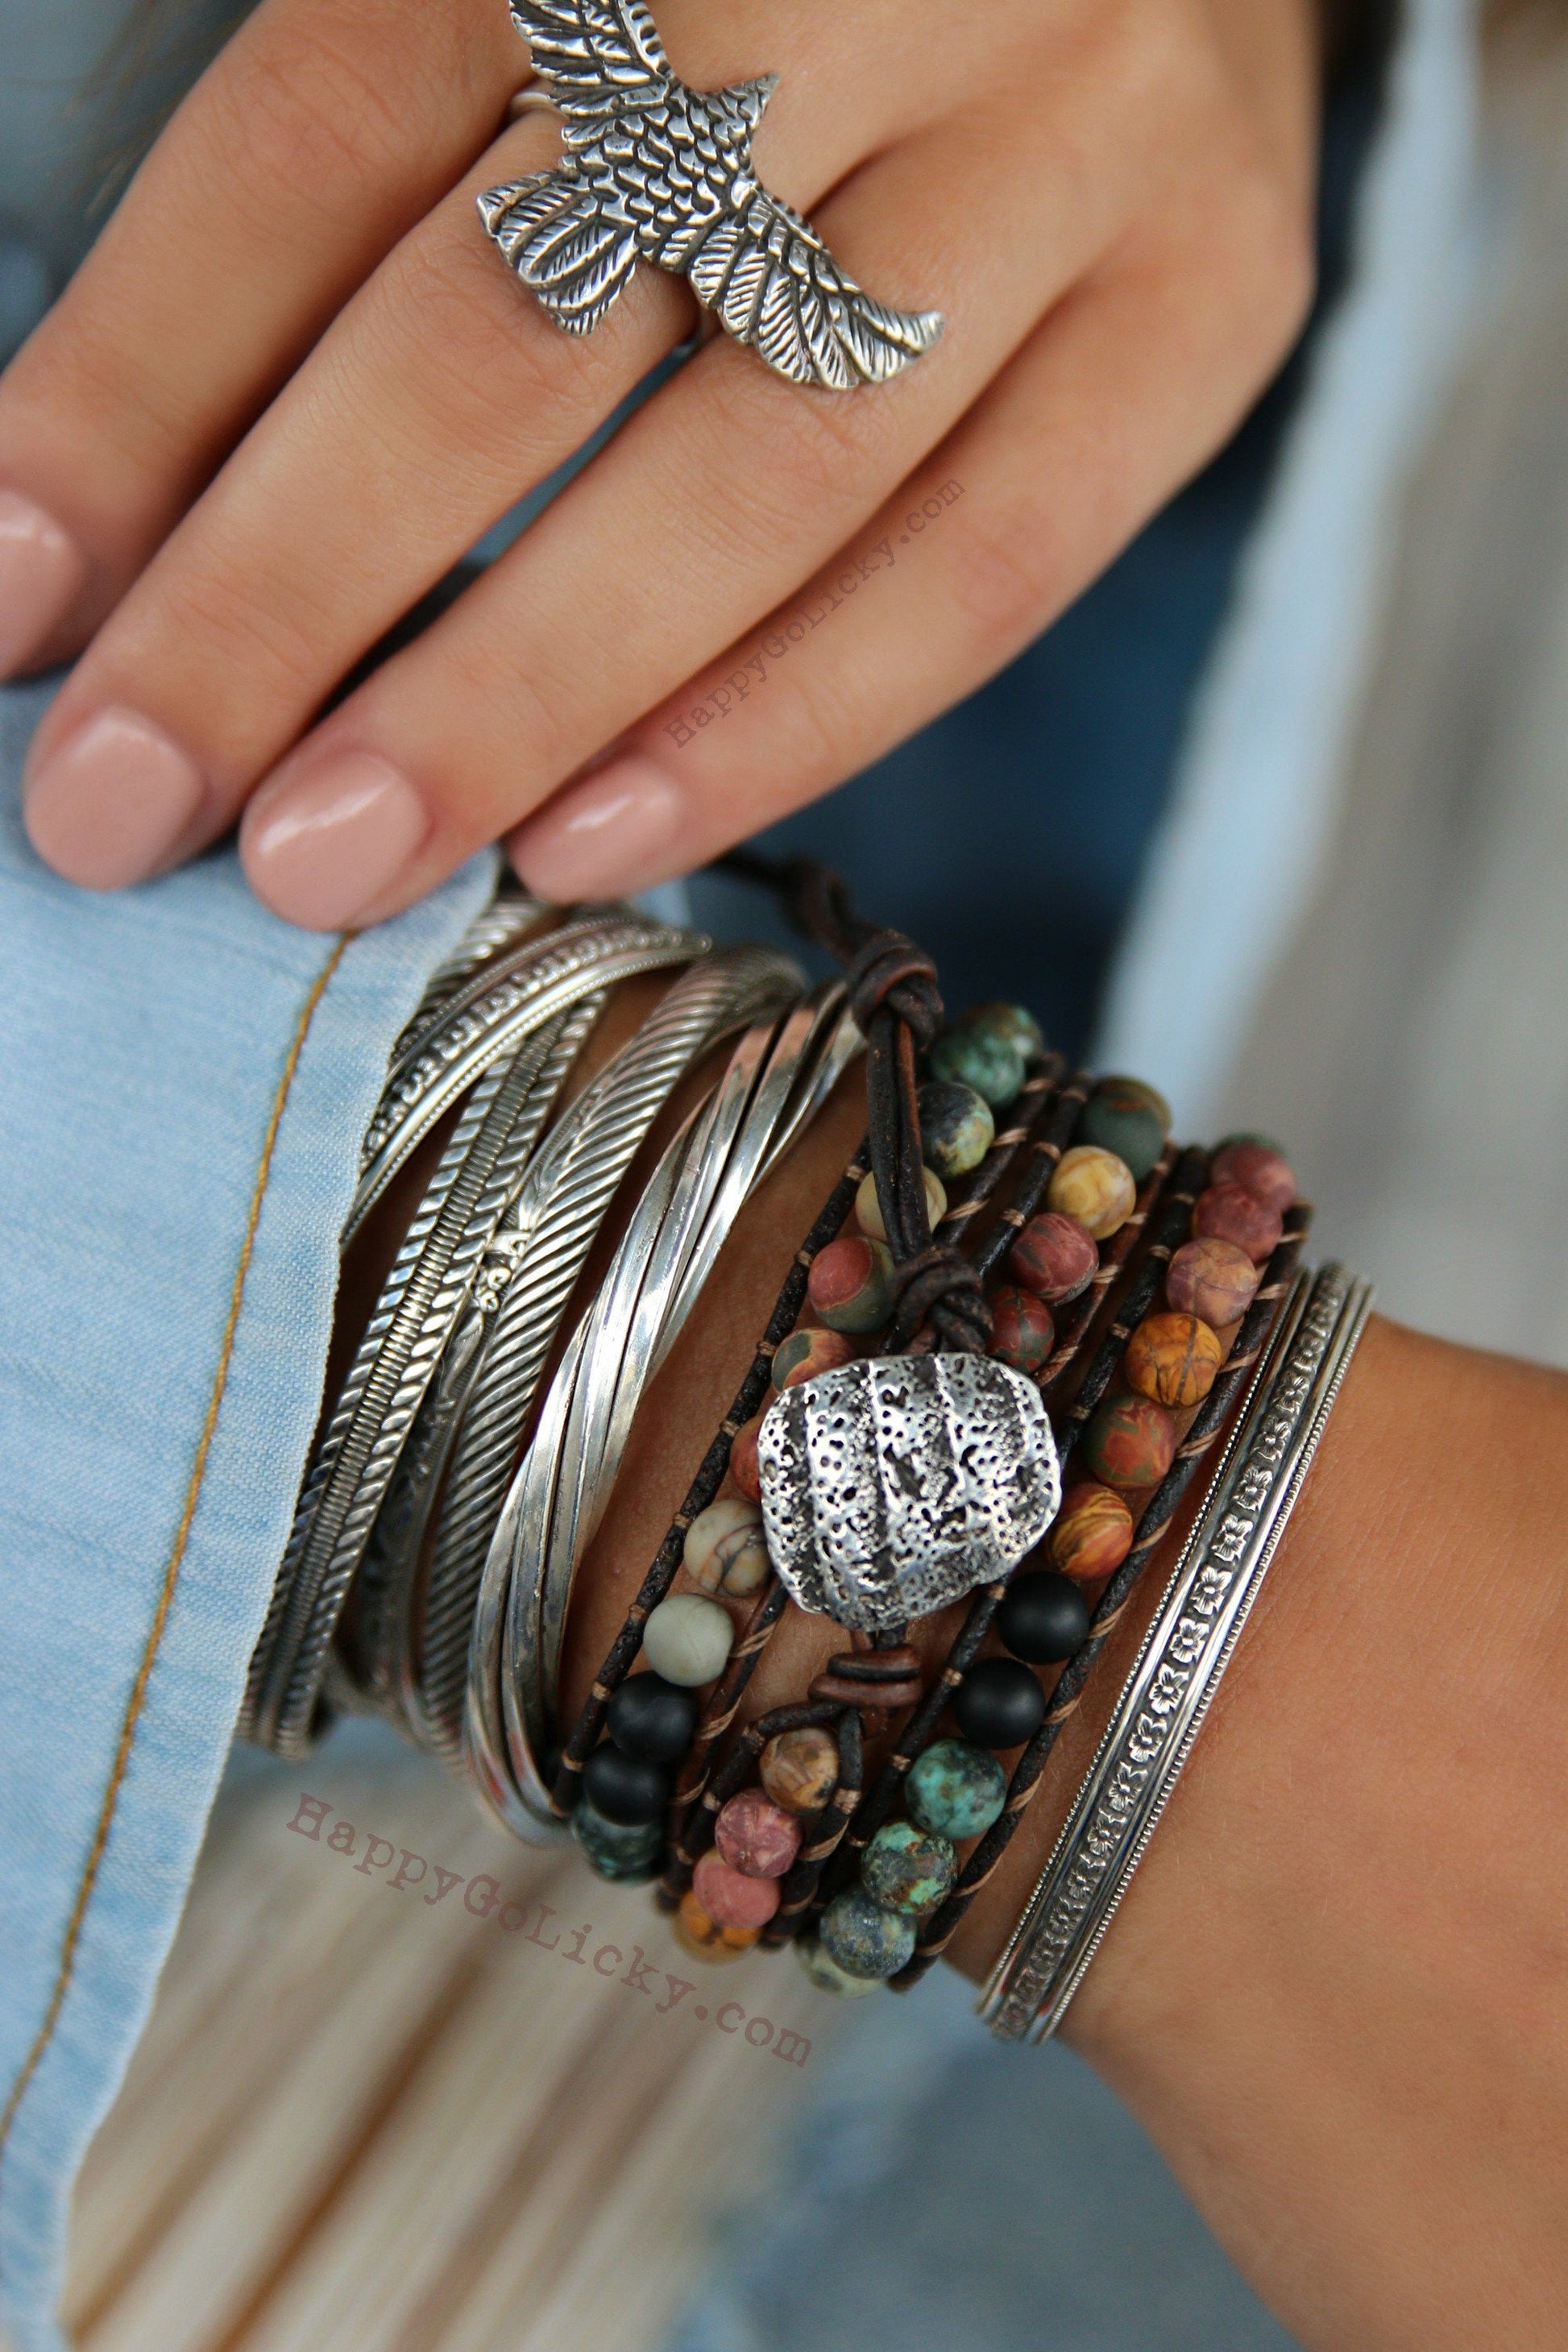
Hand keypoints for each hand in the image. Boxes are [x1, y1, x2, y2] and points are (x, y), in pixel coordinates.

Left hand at [9, 0, 1317, 928]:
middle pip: (527, 311)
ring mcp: (1070, 139)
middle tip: (135, 803)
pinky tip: (592, 841)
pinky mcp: (1206, 302)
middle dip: (294, 589)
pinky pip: (983, 564)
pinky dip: (779, 723)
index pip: (330, 124)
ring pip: (763, 465)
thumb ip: (390, 155)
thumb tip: (141, 499)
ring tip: (335, 861)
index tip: (18, 599)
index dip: (146, 384)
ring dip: (518, 694)